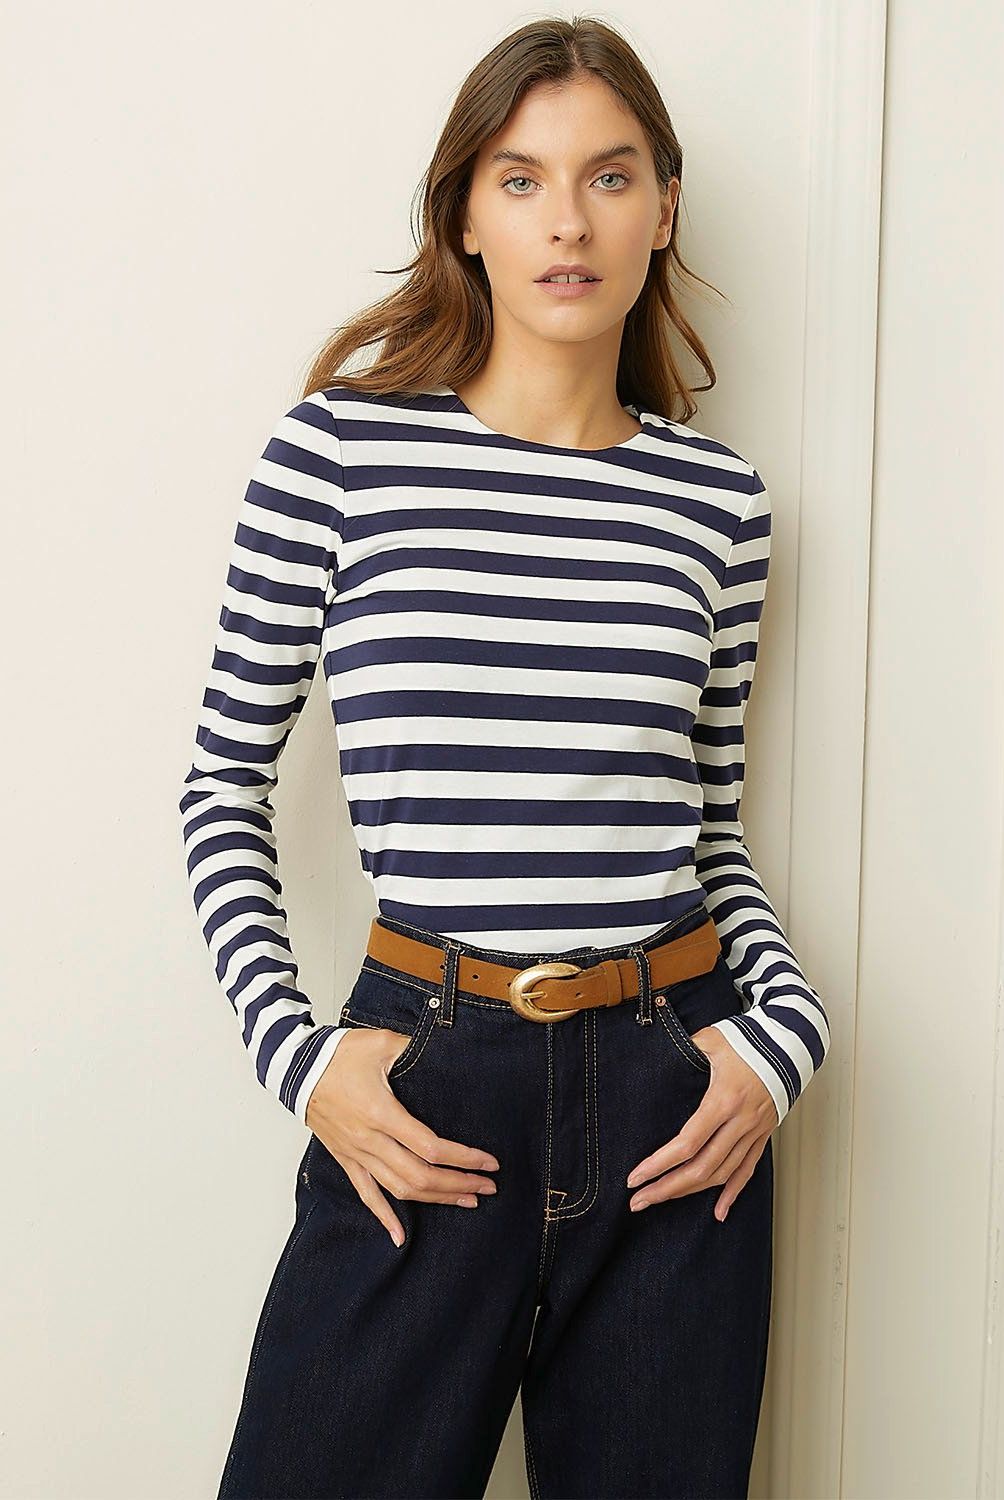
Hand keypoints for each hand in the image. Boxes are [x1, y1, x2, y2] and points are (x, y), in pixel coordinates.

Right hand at [304, 1028, 499, 1246]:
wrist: (295, 1068)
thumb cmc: (338, 1054)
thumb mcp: (382, 1043)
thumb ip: (416, 1048)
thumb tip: (447, 1049)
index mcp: (382, 1114)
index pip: (431, 1148)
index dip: (464, 1158)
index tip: (489, 1162)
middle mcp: (370, 1141)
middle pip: (421, 1176)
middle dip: (459, 1184)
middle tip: (487, 1186)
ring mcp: (357, 1154)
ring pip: (399, 1189)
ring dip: (435, 1199)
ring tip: (466, 1200)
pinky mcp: (346, 1159)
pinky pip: (367, 1195)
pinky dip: (384, 1217)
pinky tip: (400, 1236)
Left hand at [625, 1026, 778, 1221]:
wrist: (789, 1044)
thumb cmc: (749, 1040)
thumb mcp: (711, 1040)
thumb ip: (682, 1050)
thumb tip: (654, 1055)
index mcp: (723, 1099)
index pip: (688, 1143)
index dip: (659, 1164)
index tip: (636, 1177)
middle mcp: (740, 1122)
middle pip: (702, 1167)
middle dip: (667, 1188)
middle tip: (638, 1201)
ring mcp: (754, 1131)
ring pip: (722, 1174)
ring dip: (691, 1193)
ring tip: (661, 1200)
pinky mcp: (762, 1135)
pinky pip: (747, 1170)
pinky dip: (732, 1193)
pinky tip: (718, 1212)